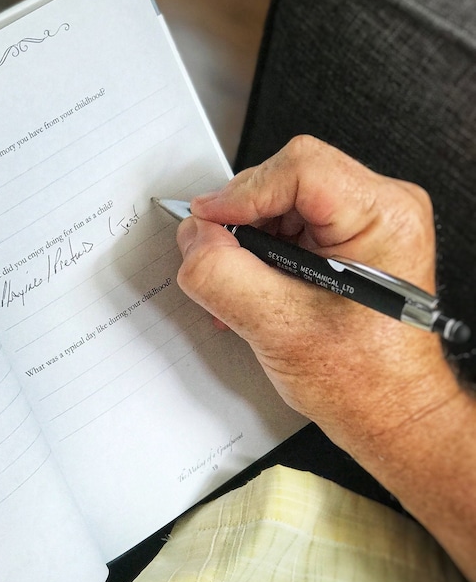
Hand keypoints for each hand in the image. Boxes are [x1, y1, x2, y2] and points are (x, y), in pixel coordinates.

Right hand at [177, 135, 475, 581]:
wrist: (389, 412)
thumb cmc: (364, 382)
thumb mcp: (278, 329)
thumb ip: (224, 276)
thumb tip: (193, 238)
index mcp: (383, 218)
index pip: (298, 169)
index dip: (239, 194)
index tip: (205, 224)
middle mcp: (381, 209)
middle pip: (284, 179)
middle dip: (239, 222)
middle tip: (213, 260)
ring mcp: (364, 223)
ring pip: (278, 202)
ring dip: (244, 242)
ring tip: (235, 289)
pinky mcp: (346, 241)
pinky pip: (286, 225)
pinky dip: (257, 254)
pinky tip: (249, 289)